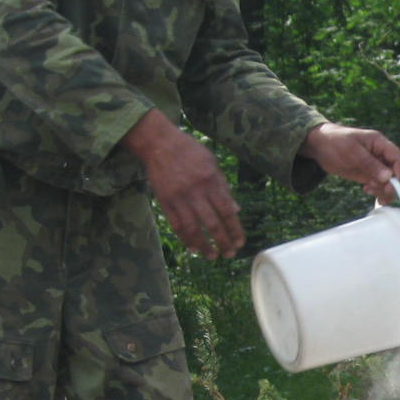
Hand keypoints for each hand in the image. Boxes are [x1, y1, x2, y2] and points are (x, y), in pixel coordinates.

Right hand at [122, 110, 243, 256]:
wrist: (159, 143)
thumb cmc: (189, 151)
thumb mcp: (212, 163)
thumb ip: (224, 187)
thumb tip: (236, 210)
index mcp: (211, 181)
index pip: (227, 211)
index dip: (235, 230)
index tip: (240, 243)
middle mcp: (196, 192)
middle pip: (212, 224)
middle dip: (223, 242)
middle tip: (229, 254)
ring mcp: (179, 198)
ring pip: (193, 229)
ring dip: (204, 246)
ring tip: (212, 256)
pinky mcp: (164, 201)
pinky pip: (176, 225)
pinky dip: (185, 238)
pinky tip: (192, 248)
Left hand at [301, 122, 399, 202]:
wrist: (319, 145)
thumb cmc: (335, 141)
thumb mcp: (352, 151)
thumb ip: (370, 164)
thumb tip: (388, 177)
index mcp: (380, 143)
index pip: (399, 159)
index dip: (399, 173)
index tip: (392, 186)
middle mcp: (381, 155)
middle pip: (399, 171)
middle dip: (394, 184)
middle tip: (382, 191)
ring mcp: (375, 166)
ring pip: (391, 181)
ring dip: (385, 189)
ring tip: (369, 191)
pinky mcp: (368, 174)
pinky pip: (380, 185)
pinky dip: (378, 191)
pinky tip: (366, 190)